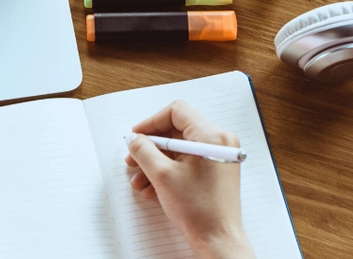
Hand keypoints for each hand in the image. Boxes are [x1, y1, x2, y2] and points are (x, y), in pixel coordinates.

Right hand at [125, 101, 254, 258]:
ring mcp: (218, 156)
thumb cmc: (199, 210)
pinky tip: (154, 188)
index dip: (151, 123)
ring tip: (140, 180)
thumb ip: (143, 150)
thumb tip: (135, 140)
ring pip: (180, 150)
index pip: (176, 112)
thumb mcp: (161, 175)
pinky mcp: (216, 170)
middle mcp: (219, 141)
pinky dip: (169, 171)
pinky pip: (188, 162)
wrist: (218, 240)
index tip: (137, 136)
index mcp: (210, 136)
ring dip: (156, 163)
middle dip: (151, 147)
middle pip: (176, 132)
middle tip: (134, 158)